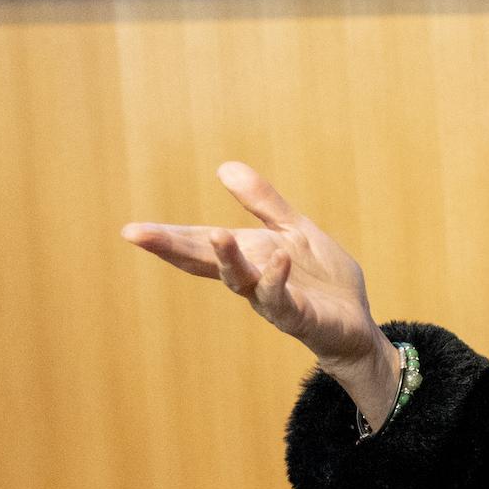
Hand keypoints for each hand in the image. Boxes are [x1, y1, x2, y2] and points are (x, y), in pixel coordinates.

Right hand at [122, 162, 398, 419]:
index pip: (200, 242)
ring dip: (228, 258)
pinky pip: (282, 299)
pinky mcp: (299, 316)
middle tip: (136, 233)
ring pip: (241, 280)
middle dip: (172, 247)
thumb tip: (224, 166)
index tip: (131, 230)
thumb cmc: (320, 279)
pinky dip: (277, 280)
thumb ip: (263, 202)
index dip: (167, 237)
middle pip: (205, 261)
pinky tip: (278, 259)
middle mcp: (250, 278)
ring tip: (218, 234)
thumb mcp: (293, 230)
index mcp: (248, 254)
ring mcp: (271, 299)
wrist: (357, 323)